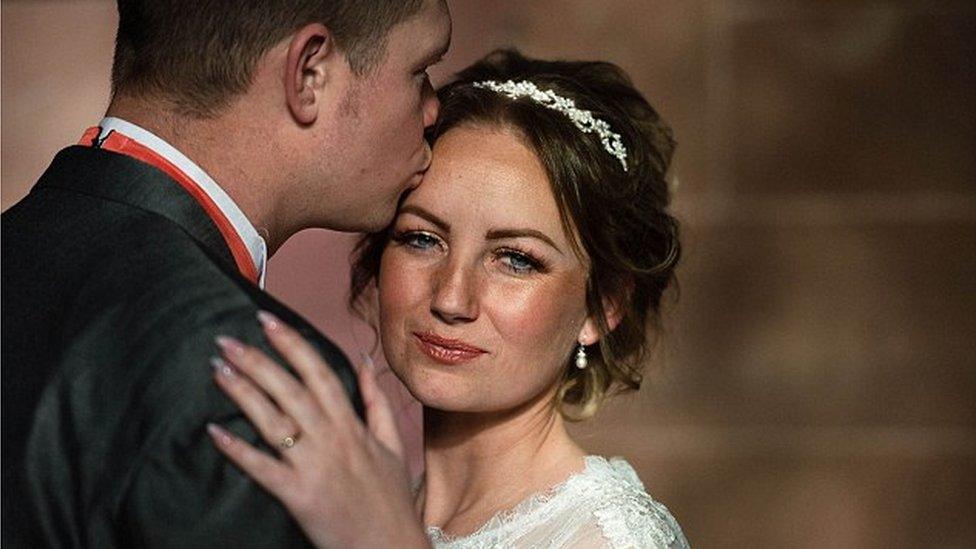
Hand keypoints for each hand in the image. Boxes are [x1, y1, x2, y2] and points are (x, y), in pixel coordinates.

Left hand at [206, 311, 428, 548]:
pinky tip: (213, 431)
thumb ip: (376, 402)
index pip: (318, 372)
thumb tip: (364, 362)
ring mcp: (315, 466)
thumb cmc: (391, 499)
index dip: (291, 344)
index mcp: (352, 425)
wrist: (392, 548)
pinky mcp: (299, 496)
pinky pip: (263, 468)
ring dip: (242, 392)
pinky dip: (238, 450)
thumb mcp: (392, 444)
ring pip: (273, 420)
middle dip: (256, 360)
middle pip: (289, 389)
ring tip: (217, 370)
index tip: (266, 321)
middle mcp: (332, 439)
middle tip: (224, 339)